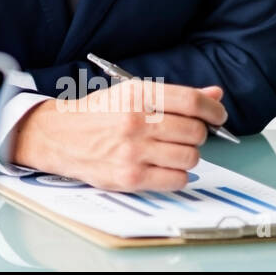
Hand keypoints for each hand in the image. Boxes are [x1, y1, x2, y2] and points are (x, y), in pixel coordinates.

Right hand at [9, 79, 227, 191]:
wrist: (58, 135)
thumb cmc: (96, 114)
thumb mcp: (130, 94)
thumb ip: (174, 96)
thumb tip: (214, 94)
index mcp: (137, 95)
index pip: (191, 101)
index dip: (213, 109)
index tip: (217, 116)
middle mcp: (136, 121)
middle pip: (195, 131)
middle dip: (197, 135)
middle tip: (185, 135)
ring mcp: (133, 150)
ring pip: (190, 157)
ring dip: (187, 156)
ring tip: (170, 151)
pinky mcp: (130, 176)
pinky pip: (176, 180)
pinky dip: (177, 175)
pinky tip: (163, 167)